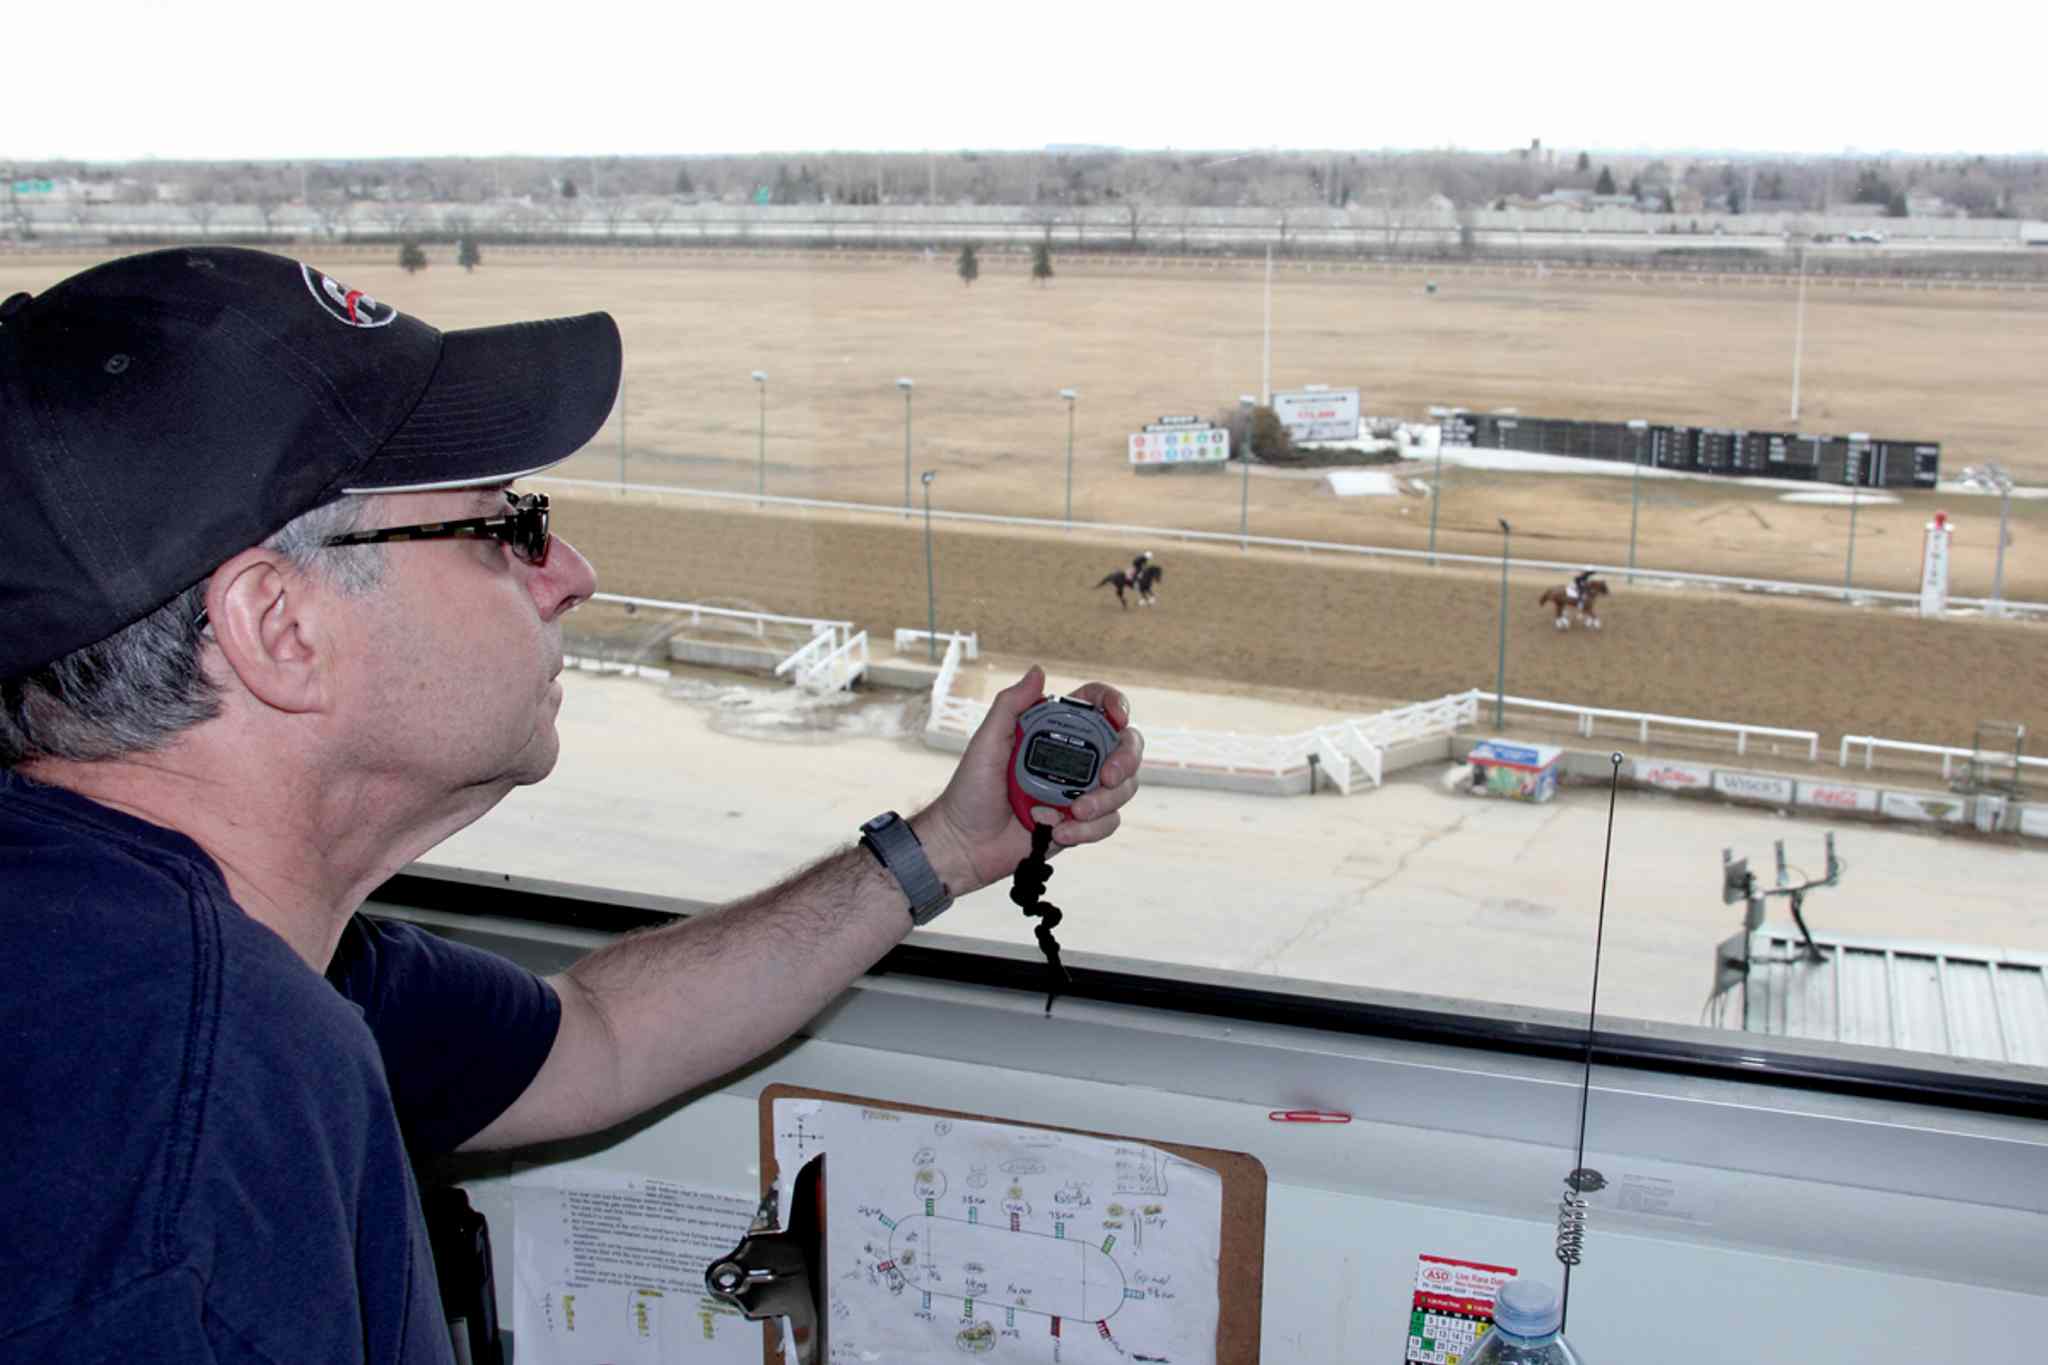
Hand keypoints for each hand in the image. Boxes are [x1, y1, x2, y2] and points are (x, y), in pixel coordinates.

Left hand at [912, 665, 1143, 896]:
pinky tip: (1059, 832)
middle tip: (1108, 777)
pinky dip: (1089, 830)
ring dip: (1105, 802)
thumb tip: (1038, 670)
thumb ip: (1010, 705)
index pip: (1097, 708)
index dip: (1116, 705)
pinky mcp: (1082, 824)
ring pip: (1123, 788)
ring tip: (1074, 813)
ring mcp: (1081, 791)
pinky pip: (1108, 822)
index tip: (1118, 718)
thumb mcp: (987, 742)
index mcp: (1054, 731)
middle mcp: (1074, 758)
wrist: (966, 844)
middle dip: (1126, 760)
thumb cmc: (971, 790)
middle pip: (1125, 747)